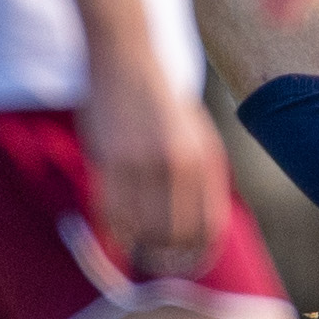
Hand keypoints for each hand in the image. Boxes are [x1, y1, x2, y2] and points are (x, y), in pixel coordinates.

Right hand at [84, 54, 230, 278]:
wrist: (127, 56)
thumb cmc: (161, 99)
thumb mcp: (197, 133)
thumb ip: (201, 176)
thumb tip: (201, 228)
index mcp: (204, 158)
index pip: (208, 227)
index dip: (197, 254)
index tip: (185, 262)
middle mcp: (177, 162)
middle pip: (173, 235)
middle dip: (164, 254)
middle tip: (153, 256)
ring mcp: (142, 160)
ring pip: (140, 228)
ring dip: (136, 243)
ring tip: (133, 242)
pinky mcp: (109, 158)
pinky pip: (110, 212)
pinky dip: (112, 230)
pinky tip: (114, 230)